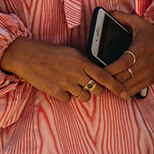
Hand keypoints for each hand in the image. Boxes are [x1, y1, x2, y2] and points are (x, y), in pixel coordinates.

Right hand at [0, 37, 130, 102]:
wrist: (27, 55)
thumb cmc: (51, 53)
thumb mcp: (71, 53)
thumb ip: (85, 63)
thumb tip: (98, 76)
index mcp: (81, 60)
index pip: (105, 76)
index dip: (117, 87)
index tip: (126, 96)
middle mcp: (75, 72)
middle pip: (96, 90)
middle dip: (95, 90)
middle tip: (86, 84)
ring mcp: (65, 82)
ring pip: (83, 97)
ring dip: (79, 92)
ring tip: (68, 81)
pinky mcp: (55, 91)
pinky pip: (68, 99)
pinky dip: (65, 95)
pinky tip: (57, 84)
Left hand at [103, 12, 153, 96]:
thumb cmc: (152, 34)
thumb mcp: (138, 22)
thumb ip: (121, 17)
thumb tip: (107, 13)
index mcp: (139, 49)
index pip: (122, 63)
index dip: (109, 69)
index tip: (98, 70)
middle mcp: (143, 64)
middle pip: (122, 78)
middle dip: (107, 80)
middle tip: (95, 78)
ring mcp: (146, 75)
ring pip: (126, 87)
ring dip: (114, 87)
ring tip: (102, 84)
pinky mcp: (148, 82)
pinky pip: (133, 91)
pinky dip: (122, 91)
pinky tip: (114, 88)